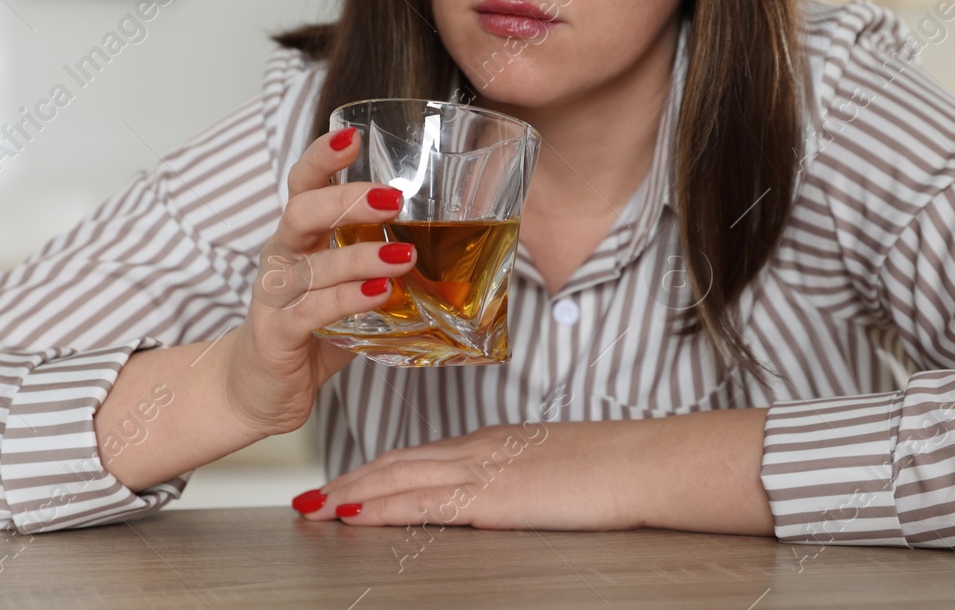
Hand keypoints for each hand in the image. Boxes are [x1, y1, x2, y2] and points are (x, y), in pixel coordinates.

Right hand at [221, 127, 417, 437]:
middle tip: (393, 198)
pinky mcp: (276, 334)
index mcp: (298, 238)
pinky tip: (379, 295)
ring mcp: (274, 295)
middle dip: (346, 199)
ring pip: (310, 264)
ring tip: (404, 256)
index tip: (352, 134)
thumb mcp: (345, 288)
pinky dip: (346, 300)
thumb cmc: (309, 330)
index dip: (323, 157)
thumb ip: (382, 266)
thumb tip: (450, 247)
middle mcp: (281, 257)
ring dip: (359, 256)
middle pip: (301, 211)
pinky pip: (310, 310)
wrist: (258, 390)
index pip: (303, 184)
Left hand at [291, 409, 775, 537]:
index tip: (348, 481)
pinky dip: (380, 505)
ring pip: (398, 477)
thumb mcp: (561, 467)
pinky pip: (421, 501)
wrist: (644, 462)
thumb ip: (527, 477)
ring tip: (312, 506)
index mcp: (495, 442)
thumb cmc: (618, 467)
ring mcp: (482, 471)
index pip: (421, 454)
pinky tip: (352, 513)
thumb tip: (515, 493)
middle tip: (309, 493)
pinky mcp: (490, 497)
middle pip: (397, 462)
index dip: (379, 468)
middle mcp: (479, 450)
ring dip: (350, 492)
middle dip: (351, 479)